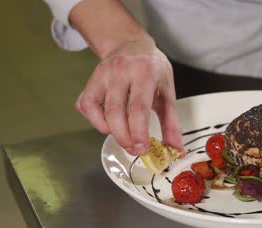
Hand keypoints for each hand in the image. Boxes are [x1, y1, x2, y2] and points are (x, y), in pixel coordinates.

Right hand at [75, 39, 183, 155]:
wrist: (131, 44)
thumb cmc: (151, 68)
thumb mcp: (167, 91)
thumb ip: (171, 122)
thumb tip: (176, 148)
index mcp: (144, 72)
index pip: (138, 107)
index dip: (138, 132)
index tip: (142, 148)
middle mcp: (121, 71)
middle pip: (115, 111)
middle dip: (123, 137)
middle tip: (134, 149)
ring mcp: (102, 75)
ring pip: (96, 109)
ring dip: (109, 130)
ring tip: (123, 136)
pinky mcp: (90, 81)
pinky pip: (85, 105)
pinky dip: (95, 120)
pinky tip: (108, 123)